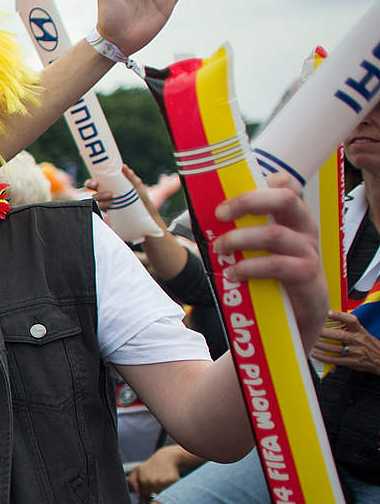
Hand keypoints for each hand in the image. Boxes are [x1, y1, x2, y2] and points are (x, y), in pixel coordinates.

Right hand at [85, 166, 167, 227]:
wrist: (147, 214)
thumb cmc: (141, 198)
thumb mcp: (137, 185)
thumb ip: (130, 176)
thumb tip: (123, 166)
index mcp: (108, 187)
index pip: (94, 184)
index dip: (90, 183)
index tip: (96, 183)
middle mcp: (104, 196)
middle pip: (92, 193)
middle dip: (95, 193)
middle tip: (107, 193)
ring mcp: (106, 205)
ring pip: (96, 202)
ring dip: (101, 201)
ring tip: (112, 200)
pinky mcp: (109, 214)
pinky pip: (100, 211)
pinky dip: (103, 208)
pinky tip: (110, 207)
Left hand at [127, 445, 182, 495]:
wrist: (165, 457)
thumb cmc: (150, 465)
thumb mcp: (137, 469)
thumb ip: (132, 480)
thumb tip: (136, 491)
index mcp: (143, 481)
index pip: (146, 494)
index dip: (148, 491)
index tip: (150, 485)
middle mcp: (153, 482)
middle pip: (155, 494)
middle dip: (156, 490)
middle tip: (157, 481)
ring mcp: (163, 482)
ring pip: (163, 493)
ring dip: (163, 489)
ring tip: (162, 479)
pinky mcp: (172, 480)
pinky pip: (172, 489)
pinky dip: (171, 486)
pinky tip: (168, 479)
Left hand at [212, 173, 326, 340]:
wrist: (293, 322)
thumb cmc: (268, 279)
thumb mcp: (253, 251)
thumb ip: (236, 231)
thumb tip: (195, 215)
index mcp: (291, 217)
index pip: (286, 184)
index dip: (259, 181)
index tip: (228, 193)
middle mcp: (304, 228)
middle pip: (285, 198)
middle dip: (247, 201)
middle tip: (218, 214)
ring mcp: (309, 252)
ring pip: (275, 234)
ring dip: (239, 239)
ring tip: (218, 249)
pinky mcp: (308, 277)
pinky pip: (278, 265)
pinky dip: (250, 268)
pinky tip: (232, 274)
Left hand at [312, 310, 379, 374]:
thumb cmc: (369, 345)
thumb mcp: (362, 333)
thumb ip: (348, 327)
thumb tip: (330, 319)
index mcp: (360, 331)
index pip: (351, 320)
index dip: (339, 315)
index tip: (327, 312)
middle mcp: (358, 340)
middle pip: (338, 335)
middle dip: (323, 333)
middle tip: (311, 330)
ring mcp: (355, 352)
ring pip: (334, 348)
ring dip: (320, 345)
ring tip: (310, 342)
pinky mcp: (353, 362)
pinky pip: (335, 360)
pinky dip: (323, 357)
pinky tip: (315, 354)